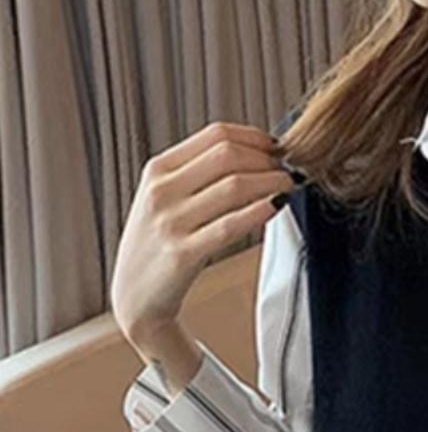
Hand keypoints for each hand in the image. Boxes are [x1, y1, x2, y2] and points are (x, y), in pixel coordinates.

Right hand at [111, 120, 294, 348]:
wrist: (135, 296)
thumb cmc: (159, 245)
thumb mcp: (165, 199)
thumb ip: (195, 174)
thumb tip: (250, 153)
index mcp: (158, 169)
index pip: (215, 135)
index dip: (255, 137)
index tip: (277, 148)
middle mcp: (161, 191)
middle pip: (227, 155)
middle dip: (267, 159)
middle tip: (288, 170)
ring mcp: (170, 222)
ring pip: (234, 186)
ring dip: (271, 182)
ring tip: (289, 186)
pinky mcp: (183, 254)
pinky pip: (230, 226)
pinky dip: (259, 212)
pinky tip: (275, 207)